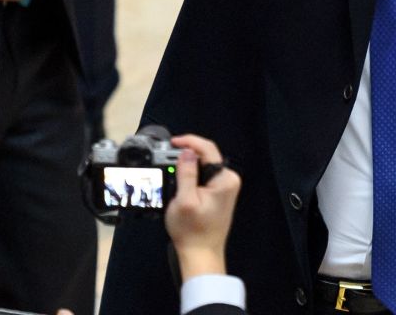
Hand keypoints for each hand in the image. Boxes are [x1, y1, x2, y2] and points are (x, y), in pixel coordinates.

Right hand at [165, 134, 241, 280]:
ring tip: (170, 170)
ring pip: (203, 165)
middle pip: (206, 156)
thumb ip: (186, 173)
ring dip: (187, 165)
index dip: (189, 142)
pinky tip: (179, 181)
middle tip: (167, 158)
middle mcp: (228, 181)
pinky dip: (190, 175)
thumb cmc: (192, 232)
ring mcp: (224, 188)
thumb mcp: (184, 200)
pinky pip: (203, 176)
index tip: (173, 142)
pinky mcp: (218, 193)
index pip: (208, 149)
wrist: (200, 253)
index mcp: (225, 180)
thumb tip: (186, 152)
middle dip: (186, 154)